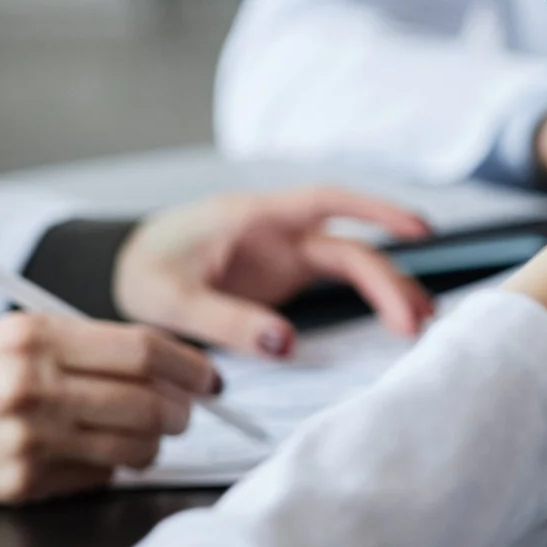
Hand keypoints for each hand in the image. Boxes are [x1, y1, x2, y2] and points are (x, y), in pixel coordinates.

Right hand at [0, 315, 217, 503]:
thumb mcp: (17, 337)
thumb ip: (90, 346)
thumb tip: (172, 369)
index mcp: (36, 338)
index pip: (143, 351)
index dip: (191, 366)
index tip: (210, 379)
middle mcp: (34, 386)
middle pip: (150, 402)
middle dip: (182, 411)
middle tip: (185, 412)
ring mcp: (29, 439)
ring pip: (137, 447)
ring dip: (155, 445)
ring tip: (144, 437)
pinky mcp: (23, 482)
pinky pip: (100, 478)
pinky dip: (111, 468)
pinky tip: (92, 456)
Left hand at [115, 188, 434, 357]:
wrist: (125, 269)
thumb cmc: (143, 271)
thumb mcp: (169, 299)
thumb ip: (225, 319)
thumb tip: (286, 343)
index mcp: (253, 218)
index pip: (325, 203)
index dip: (375, 211)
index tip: (418, 230)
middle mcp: (279, 233)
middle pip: (348, 249)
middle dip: (388, 279)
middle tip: (416, 320)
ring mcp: (286, 256)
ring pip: (351, 266)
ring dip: (388, 290)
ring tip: (421, 322)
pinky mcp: (287, 279)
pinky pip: (339, 284)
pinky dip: (370, 299)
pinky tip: (397, 319)